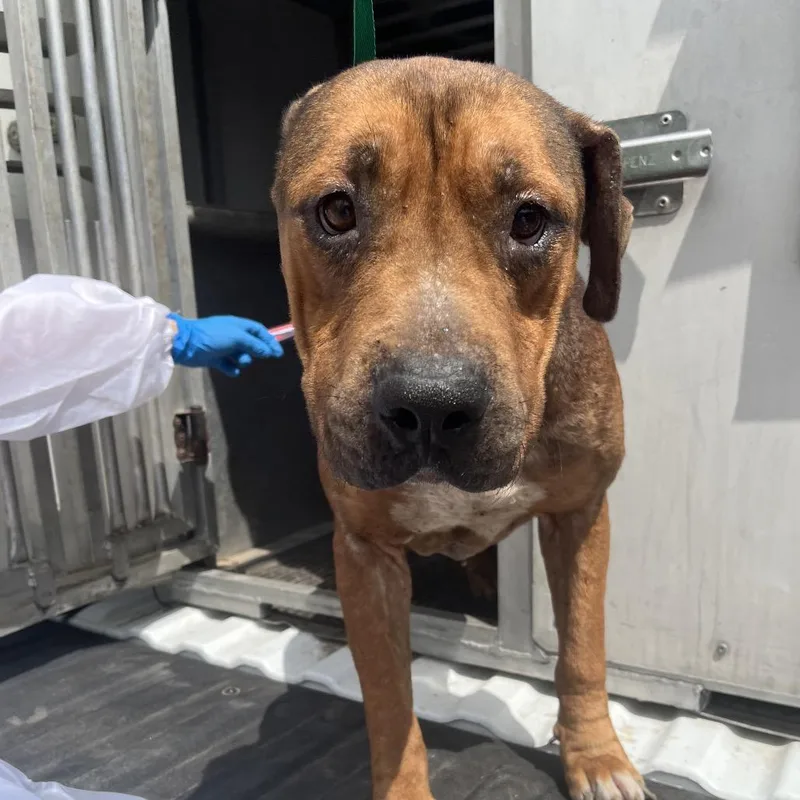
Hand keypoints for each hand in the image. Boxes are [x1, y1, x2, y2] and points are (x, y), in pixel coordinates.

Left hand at [168, 313, 282, 375]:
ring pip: (242, 356)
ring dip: (243, 360)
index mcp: (238, 325)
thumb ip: (254, 345)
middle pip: (252, 344)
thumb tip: (268, 352)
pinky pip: (229, 365)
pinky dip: (231, 369)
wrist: (186, 344)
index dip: (270, 340)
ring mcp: (224, 347)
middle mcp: (232, 335)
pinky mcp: (216, 359)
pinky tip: (230, 370)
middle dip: (256, 352)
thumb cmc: (212, 336)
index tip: (277, 353)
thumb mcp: (236, 338)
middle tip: (259, 358)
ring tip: (238, 362)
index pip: (259, 331)